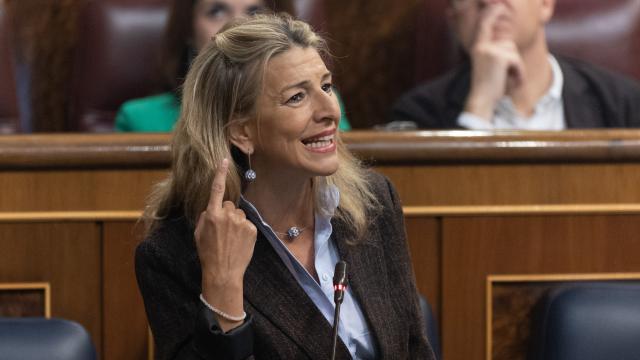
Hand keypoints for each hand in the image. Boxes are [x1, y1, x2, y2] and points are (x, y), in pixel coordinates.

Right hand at [194, 158, 256, 329]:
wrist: (223, 272)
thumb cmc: (208, 253)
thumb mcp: (199, 233)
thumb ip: (205, 217)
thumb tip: (212, 209)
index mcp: (212, 214)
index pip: (217, 189)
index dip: (220, 174)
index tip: (223, 160)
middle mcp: (227, 215)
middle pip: (230, 205)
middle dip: (227, 214)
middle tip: (223, 231)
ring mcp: (241, 222)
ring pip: (239, 215)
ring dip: (236, 223)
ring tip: (231, 239)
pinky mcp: (252, 229)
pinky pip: (247, 224)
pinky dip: (244, 231)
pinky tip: (239, 242)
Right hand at [464, 3, 524, 119]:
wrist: (482, 99)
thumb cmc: (486, 84)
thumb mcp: (488, 63)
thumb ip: (494, 50)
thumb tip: (507, 40)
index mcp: (478, 46)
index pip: (485, 22)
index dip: (493, 11)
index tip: (499, 5)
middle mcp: (482, 46)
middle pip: (507, 40)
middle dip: (512, 56)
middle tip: (508, 65)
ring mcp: (490, 50)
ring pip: (513, 51)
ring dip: (515, 66)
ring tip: (507, 77)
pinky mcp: (499, 57)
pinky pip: (516, 60)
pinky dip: (518, 72)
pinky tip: (512, 80)